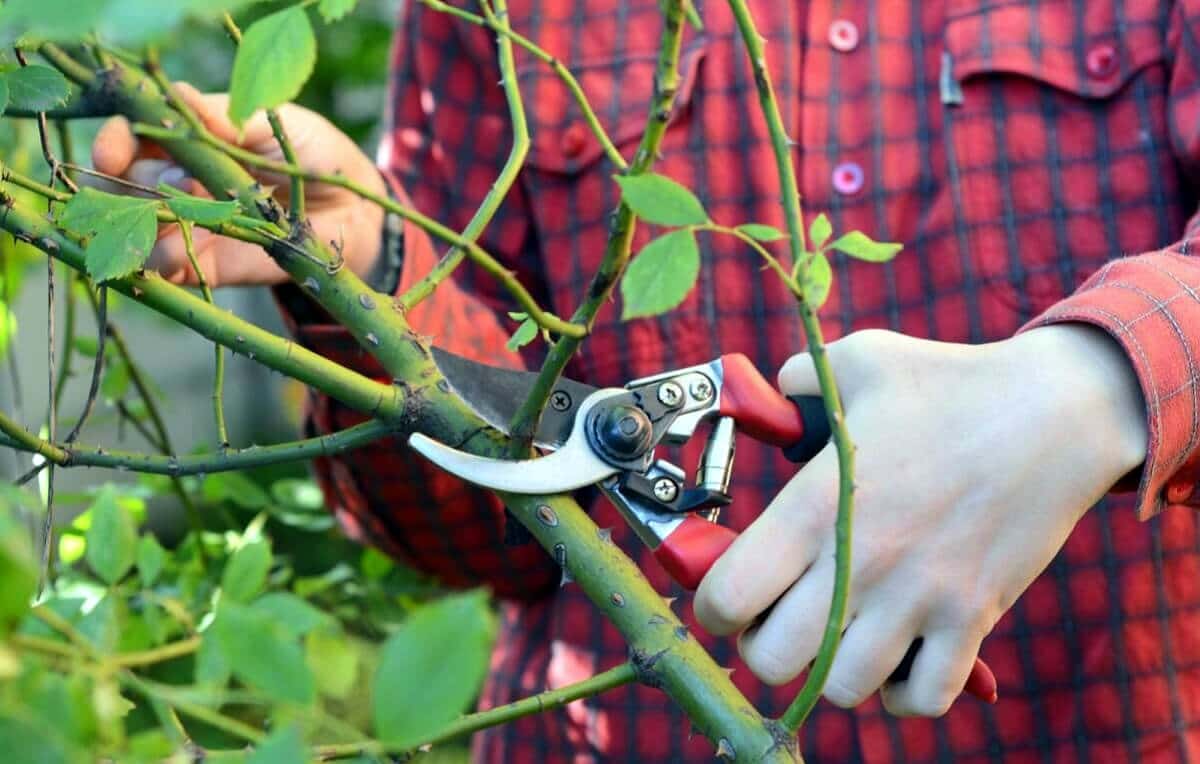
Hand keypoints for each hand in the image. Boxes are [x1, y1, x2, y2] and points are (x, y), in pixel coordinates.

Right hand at [91, 83, 386, 286]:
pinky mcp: (210, 263)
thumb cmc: (314, 152)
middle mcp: (180, 179)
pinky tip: (172, 255)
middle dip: (129, 186)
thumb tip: (179, 94)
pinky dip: (162, 262)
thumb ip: (227, 118)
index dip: (115, 142)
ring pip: (139, 226)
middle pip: (124, 182)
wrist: (352, 209)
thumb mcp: (275, 124)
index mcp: (189, 137)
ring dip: (140, 226)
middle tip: (159, 188)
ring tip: (166, 225)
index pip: (133, 135)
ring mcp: (191, 222)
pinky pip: (171, 267)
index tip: (111, 154)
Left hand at [694, 325, 1146, 715]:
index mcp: (816, 505)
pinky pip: (925, 699)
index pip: (728, 594)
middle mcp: (859, 562)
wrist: (1055, 411)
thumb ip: (798, 381)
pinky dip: (902, 694)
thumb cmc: (951, 384)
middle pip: (773, 660)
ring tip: (836, 636)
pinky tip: (895, 658)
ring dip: (829, 672)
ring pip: (843, 688)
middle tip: (777, 617)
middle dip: (762, 646)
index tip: (728, 591)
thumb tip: (768, 395)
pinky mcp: (973, 618)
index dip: (714, 603)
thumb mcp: (859, 361)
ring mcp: (919, 598)